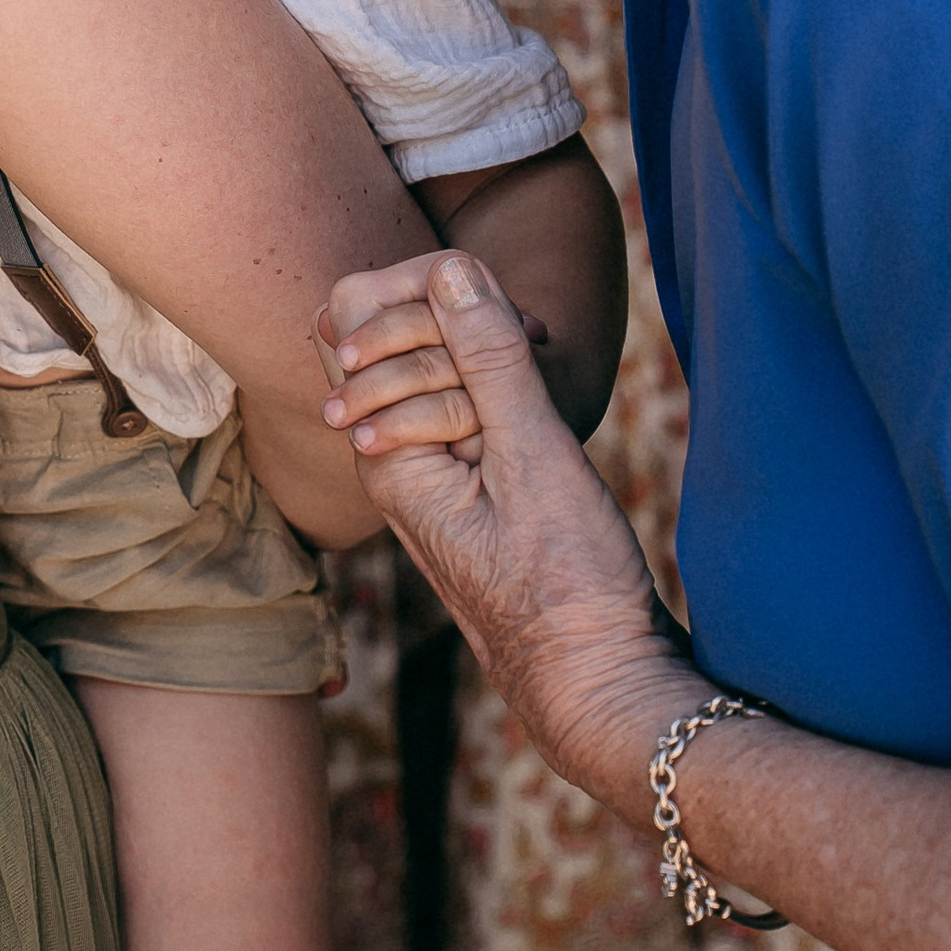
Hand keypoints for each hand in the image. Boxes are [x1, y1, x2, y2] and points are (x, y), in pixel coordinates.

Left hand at [320, 250, 704, 812]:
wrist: (599, 683)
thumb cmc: (567, 584)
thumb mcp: (535, 456)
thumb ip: (490, 358)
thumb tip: (449, 267)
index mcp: (383, 454)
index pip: (351, 318)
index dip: (422, 294)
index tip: (502, 315)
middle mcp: (387, 459)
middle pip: (381, 334)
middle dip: (455, 317)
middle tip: (538, 335)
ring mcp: (425, 471)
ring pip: (427, 363)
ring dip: (484, 348)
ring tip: (550, 359)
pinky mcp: (464, 480)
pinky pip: (460, 399)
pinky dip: (501, 382)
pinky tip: (549, 389)